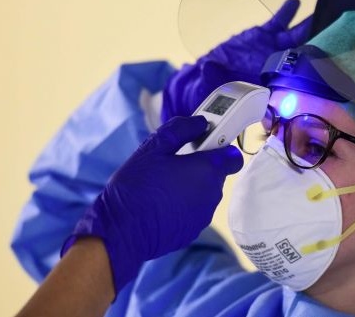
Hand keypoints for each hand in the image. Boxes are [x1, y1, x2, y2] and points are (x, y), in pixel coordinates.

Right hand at [61, 116, 243, 293]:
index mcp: (207, 170)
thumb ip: (180, 130)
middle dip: (201, 166)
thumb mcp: (153, 148)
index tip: (204, 143)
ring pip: (205, 193)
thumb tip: (200, 122)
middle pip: (217, 174)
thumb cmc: (135, 188)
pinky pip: (195, 210)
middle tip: (174, 163)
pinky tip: (162, 204)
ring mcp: (204, 215)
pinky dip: (185, 205)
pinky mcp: (194, 230)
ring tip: (163, 185)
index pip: (233, 156)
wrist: (121, 232)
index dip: (221, 147)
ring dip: (192, 186)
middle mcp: (212, 194)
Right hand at [162, 0, 311, 119]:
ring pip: (296, 37)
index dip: (309, 75)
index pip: (295, 81)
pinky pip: (279, 22)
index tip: (321, 69)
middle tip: (332, 39)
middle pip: (304, 58)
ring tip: (321, 15)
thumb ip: (218, 84)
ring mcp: (273, 49)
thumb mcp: (218, 90)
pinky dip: (286, 12)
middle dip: (319, 48)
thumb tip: (213, 75)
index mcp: (272, 84)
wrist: (211, 76)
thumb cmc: (218, 89)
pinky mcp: (265, 35)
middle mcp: (278, 67)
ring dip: (308, 27)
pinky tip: (294, 3)